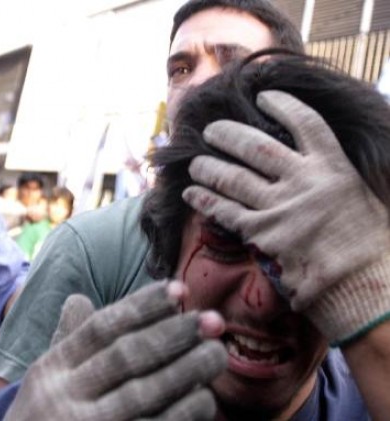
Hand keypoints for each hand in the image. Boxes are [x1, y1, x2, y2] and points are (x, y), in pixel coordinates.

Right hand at [4, 281, 226, 420]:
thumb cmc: (45, 416)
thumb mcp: (46, 377)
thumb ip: (69, 340)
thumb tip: (80, 297)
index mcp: (52, 368)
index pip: (101, 328)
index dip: (142, 305)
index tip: (178, 289)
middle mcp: (65, 397)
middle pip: (127, 356)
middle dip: (173, 334)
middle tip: (212, 319)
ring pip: (144, 393)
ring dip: (187, 371)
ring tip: (217, 352)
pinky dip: (182, 414)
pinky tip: (205, 399)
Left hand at [183, 90, 389, 344]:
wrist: (362, 285)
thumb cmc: (366, 243)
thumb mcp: (359, 196)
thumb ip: (330, 174)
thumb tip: (306, 158)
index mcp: (333, 167)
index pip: (306, 124)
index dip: (283, 105)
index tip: (264, 97)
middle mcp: (303, 181)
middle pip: (257, 147)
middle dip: (228, 135)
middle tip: (210, 131)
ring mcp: (280, 207)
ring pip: (234, 177)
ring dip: (209, 168)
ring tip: (195, 163)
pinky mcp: (261, 233)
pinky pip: (225, 211)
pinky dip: (205, 200)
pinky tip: (191, 194)